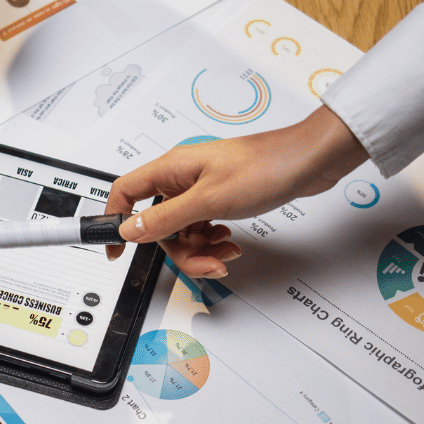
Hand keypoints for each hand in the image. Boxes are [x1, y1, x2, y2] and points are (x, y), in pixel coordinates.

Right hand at [102, 107, 368, 275]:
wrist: (307, 162)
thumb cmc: (266, 167)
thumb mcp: (209, 200)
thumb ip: (165, 218)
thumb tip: (130, 230)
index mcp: (172, 169)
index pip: (125, 192)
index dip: (115, 221)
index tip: (115, 250)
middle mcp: (182, 177)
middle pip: (158, 223)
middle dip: (180, 249)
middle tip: (204, 261)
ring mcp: (202, 188)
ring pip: (182, 230)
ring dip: (200, 249)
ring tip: (224, 253)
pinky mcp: (220, 197)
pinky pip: (202, 227)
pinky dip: (212, 241)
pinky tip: (229, 243)